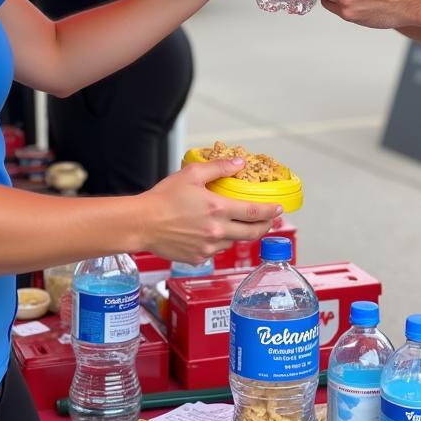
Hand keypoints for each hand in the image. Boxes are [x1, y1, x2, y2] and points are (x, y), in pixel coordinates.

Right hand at [138, 157, 280, 263]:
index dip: (270, 211)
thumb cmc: (163, 198)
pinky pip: (215, 250)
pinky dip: (218, 241)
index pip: (254, 212)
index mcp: (217, 209)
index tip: (279, 209)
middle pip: (252, 233)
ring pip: (233, 241)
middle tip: (270, 220)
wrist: (141, 224)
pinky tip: (210, 232)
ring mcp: (208, 247)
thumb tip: (239, 163)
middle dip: (265, 226)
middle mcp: (216, 231)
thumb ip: (219, 168)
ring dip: (239, 233)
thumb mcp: (192, 175)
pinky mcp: (198, 258)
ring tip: (236, 223)